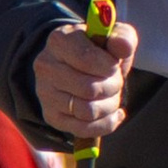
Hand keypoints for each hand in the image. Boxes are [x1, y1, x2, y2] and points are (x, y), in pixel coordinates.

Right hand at [33, 13, 138, 143]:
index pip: (86, 59)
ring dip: (110, 106)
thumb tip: (123, 46)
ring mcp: (45, 93)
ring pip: (87, 111)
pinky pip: (83, 129)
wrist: (79, 67)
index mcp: (59, 41)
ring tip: (112, 95)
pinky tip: (112, 113)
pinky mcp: (51, 116)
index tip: (114, 66)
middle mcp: (45, 67)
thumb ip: (122, 38)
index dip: (109, 67)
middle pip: (89, 89)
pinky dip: (105, 123)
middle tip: (116, 81)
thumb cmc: (99, 50)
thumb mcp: (114, 38)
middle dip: (113, 87)